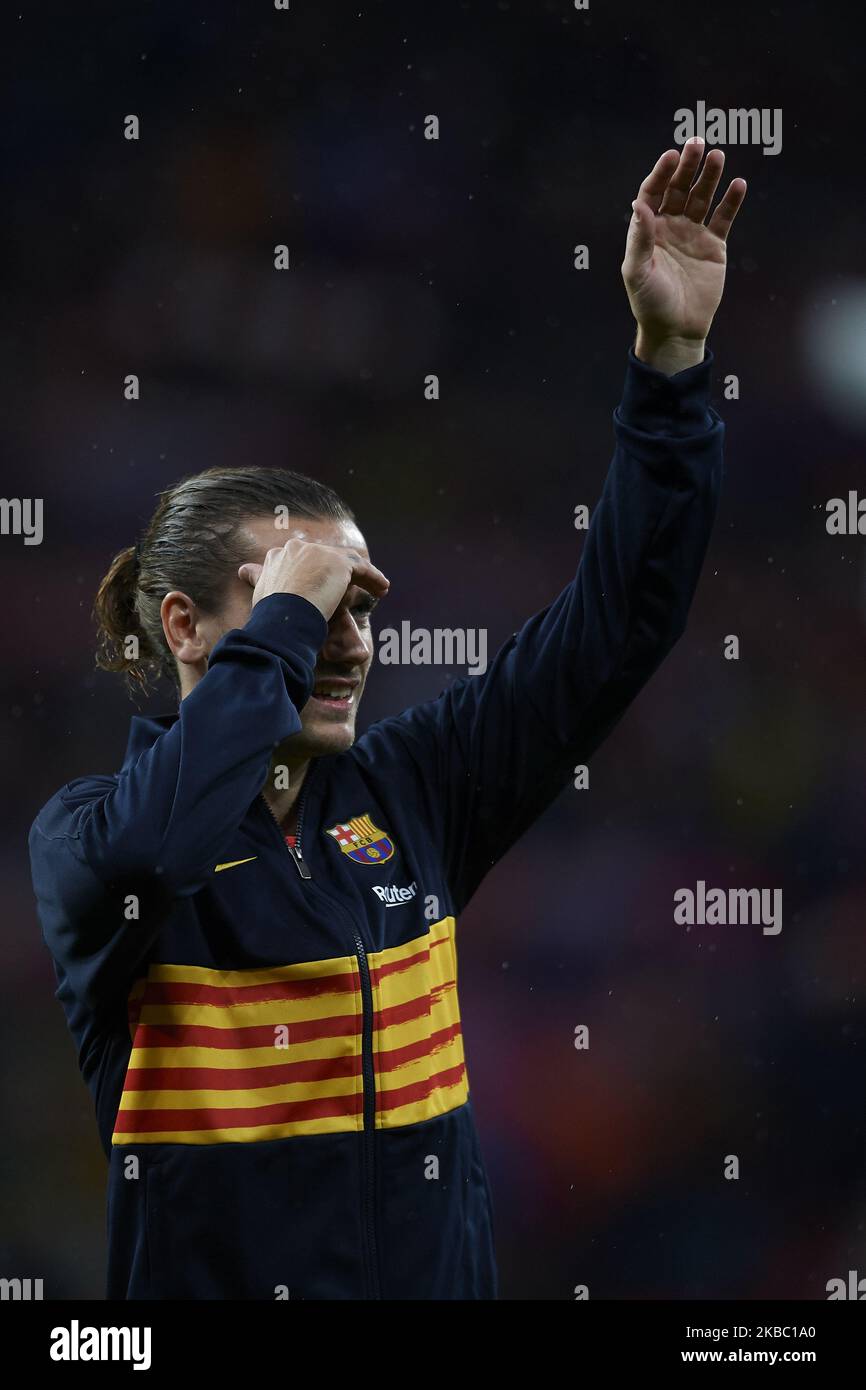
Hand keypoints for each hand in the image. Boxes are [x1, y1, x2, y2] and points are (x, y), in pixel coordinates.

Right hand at [238, 539, 389, 621]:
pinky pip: (362, 569)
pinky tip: (383, 590)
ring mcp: (319, 554)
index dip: (314, 571)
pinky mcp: (339, 563)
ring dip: (361, 574)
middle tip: (350, 586)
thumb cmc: (270, 613)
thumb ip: (257, 578)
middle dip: (338, 571)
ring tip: (375, 588)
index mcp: (279, 555)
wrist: (283, 615)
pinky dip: (374, 579)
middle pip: (326, 557)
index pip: (303, 559)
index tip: (320, 583)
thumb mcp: (260, 592)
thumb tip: (243, 571)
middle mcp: (298, 549)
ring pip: (346, 561)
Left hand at [622, 138, 746, 373]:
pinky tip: (738, 184)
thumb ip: (640, 238)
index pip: (653, 193)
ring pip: (702, 198)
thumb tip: (639, 204)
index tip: (671, 156)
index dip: (661, 174)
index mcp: (648, 230)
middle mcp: (670, 227)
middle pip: (679, 189)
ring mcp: (693, 234)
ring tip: (718, 157)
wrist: (676, 329)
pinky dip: (731, 202)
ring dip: (709, 177)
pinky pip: (723, 218)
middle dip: (687, 166)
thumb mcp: (637, 272)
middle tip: (697, 144)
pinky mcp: (714, 246)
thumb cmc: (650, 303)